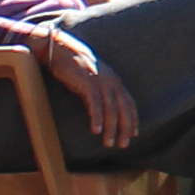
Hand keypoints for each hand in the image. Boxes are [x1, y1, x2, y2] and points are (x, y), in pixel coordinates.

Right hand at [38, 30, 138, 154]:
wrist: (61, 49)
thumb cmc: (75, 68)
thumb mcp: (91, 84)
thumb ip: (98, 98)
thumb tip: (100, 117)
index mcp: (114, 81)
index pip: (129, 103)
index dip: (132, 119)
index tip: (133, 135)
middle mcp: (111, 81)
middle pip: (123, 108)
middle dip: (125, 128)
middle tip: (122, 145)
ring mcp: (101, 81)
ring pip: (111, 108)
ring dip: (111, 128)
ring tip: (108, 143)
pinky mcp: (88, 82)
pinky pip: (96, 103)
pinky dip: (97, 117)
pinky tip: (96, 130)